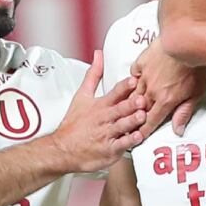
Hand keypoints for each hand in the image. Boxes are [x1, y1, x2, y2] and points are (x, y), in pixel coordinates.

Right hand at [52, 51, 146, 171]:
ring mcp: (107, 134)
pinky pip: (121, 144)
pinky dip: (129, 141)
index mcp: (100, 105)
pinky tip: (137, 136)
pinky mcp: (110, 149)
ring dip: (133, 120)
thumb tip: (99, 55)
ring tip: (142, 116)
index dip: (125, 86)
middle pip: (121, 108)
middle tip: (142, 99)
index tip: (134, 79)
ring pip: (123, 125)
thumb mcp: (81, 96)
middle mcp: (105, 118)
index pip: (115, 92)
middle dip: (132, 103)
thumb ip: (93, 74)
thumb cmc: (74, 123)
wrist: (63, 149)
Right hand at [131, 40, 205, 136]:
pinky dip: (135, 77)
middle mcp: (152, 91)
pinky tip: (137, 78)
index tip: (139, 135)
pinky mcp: (142, 62)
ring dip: (134, 99)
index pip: (151, 121)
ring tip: (132, 103)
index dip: (145, 130)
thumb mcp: (195, 93)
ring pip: (135, 92)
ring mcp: (145, 76)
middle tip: (133, 120)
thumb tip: (178, 129)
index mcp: (164, 101)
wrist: (185, 43)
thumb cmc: (193, 66)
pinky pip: (134, 73)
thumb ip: (184, 112)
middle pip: (140, 108)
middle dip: (137, 116)